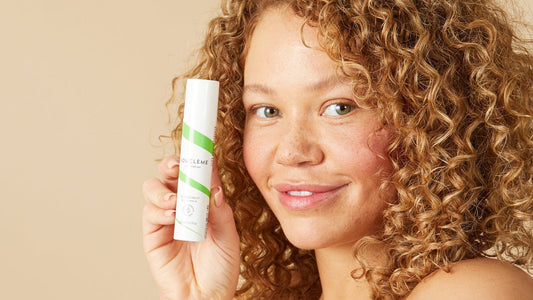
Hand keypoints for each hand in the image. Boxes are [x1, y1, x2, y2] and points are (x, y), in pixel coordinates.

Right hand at [142, 156, 239, 299]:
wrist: (206, 298)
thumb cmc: (220, 269)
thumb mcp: (228, 235)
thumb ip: (220, 210)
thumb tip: (215, 185)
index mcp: (203, 202)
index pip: (196, 173)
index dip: (196, 158)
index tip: (201, 144)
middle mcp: (182, 206)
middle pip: (169, 174)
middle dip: (172, 164)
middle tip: (179, 166)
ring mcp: (165, 218)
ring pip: (154, 188)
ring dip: (163, 189)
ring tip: (176, 203)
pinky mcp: (152, 234)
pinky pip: (149, 213)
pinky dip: (158, 210)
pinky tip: (172, 216)